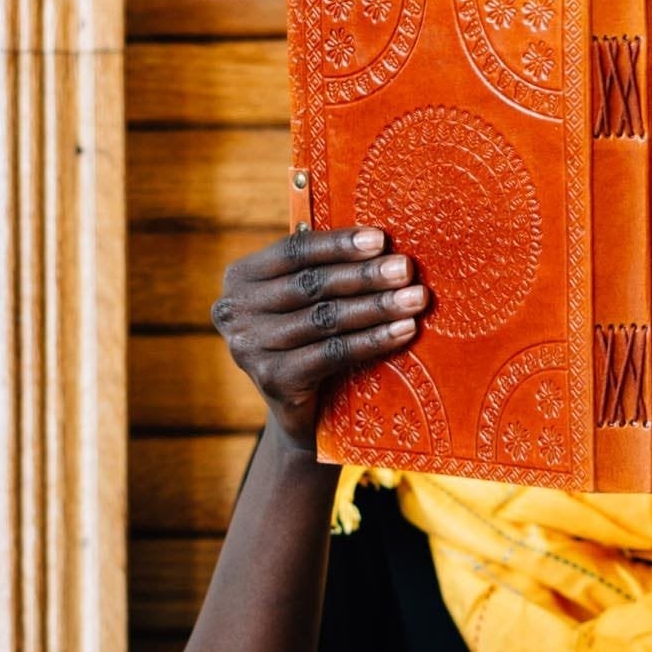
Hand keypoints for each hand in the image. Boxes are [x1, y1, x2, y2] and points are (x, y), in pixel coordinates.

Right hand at [211, 226, 427, 451]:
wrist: (304, 413)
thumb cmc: (313, 338)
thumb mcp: (307, 298)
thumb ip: (325, 267)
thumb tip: (381, 240)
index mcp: (240, 277)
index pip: (294, 251)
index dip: (338, 244)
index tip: (381, 239)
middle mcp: (235, 311)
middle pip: (312, 285)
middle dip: (365, 276)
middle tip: (406, 268)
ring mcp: (250, 348)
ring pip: (325, 319)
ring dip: (377, 307)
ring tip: (416, 299)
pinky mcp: (273, 380)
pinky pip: (332, 353)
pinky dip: (373, 340)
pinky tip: (404, 330)